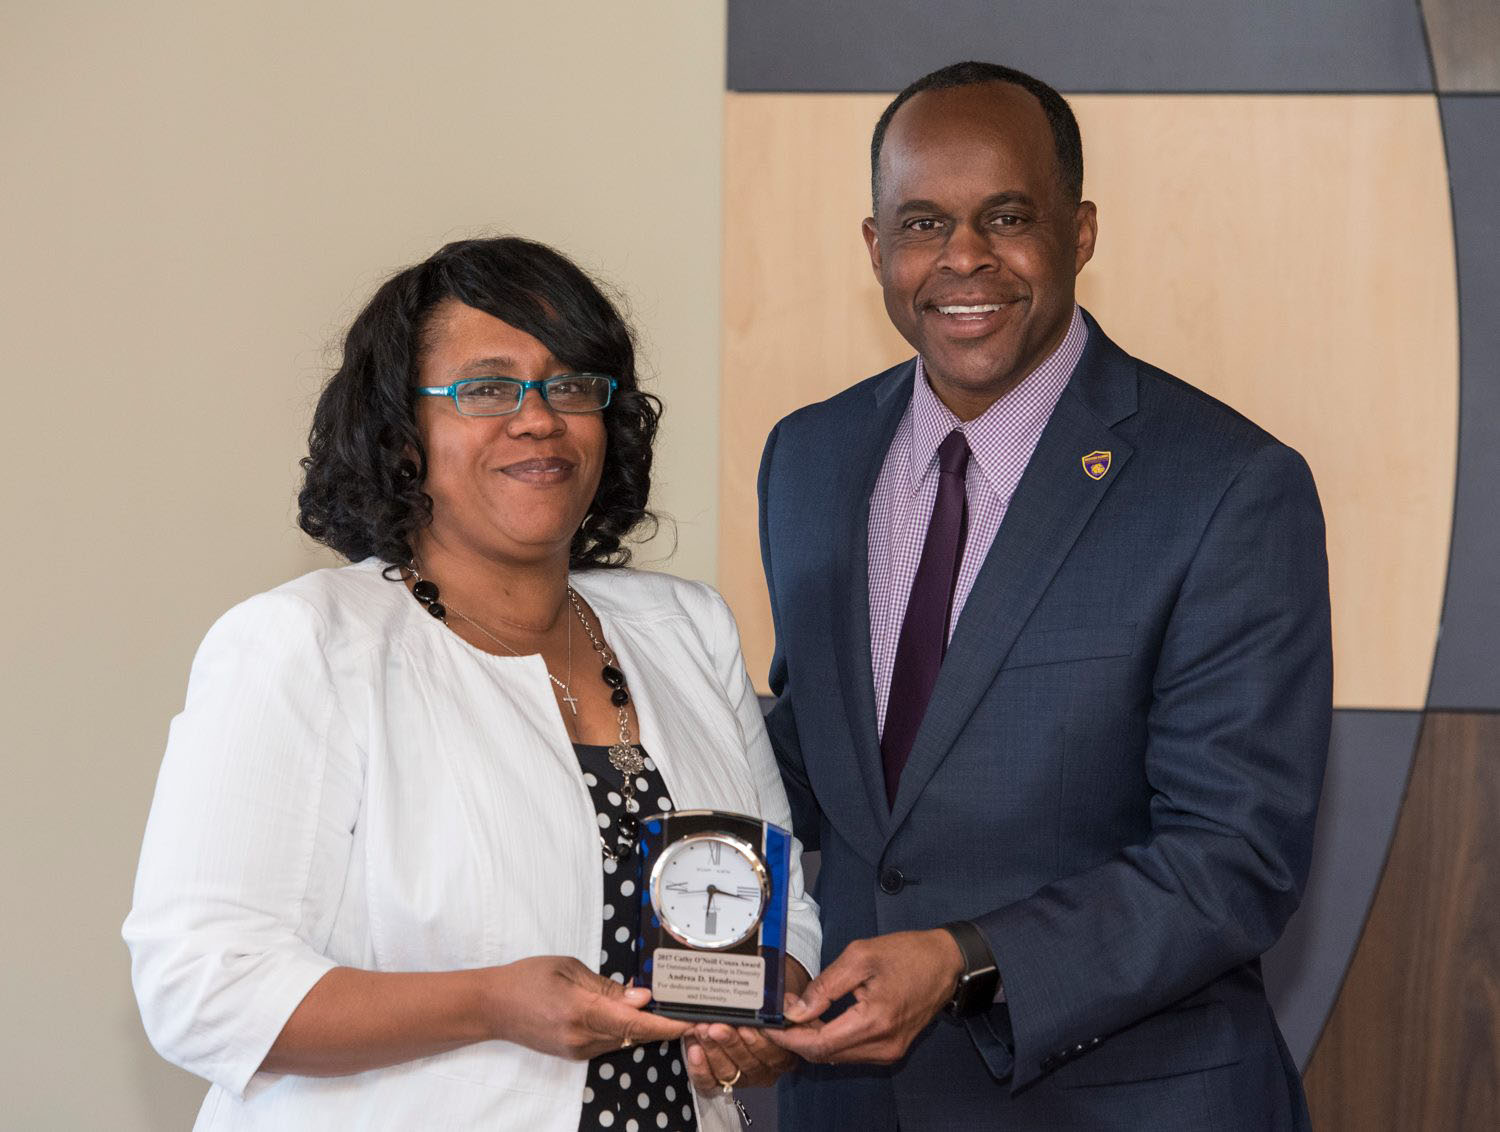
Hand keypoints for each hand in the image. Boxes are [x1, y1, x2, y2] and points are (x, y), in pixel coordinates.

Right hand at [486, 956, 689, 1059]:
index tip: (691, 1021)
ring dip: (644, 1027)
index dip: (667, 1025)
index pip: (635, 1023)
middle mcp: (582, 1038)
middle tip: (689, 1009)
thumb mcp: (569, 968)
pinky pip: (609, 1043)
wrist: (492, 1006)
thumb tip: (642, 997)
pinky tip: (630, 1013)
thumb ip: (607, 986)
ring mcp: (577, 1051)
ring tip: (664, 1006)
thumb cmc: (527, 978)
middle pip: (634, 1035)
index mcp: (582, 1012)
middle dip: (662, 1024)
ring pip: (624, 1040)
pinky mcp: (574, 1055)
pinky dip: (625, 1029)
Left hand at [683, 958, 810, 1093]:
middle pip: (750, 1062)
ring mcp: (743, 1077)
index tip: (746, 1026)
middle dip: (731, 1042)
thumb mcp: (763, 998)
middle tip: (716, 1026)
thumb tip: (778, 998)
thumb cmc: (752, 1003)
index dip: (760, 1040)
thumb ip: (770, 1002)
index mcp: (783, 1048)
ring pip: (729, 1072)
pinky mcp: (720, 1083)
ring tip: (702, 1031)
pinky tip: (694, 1051)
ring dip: (713, 1050)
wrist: (729, 1011)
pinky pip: (709, 1083)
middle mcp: (765, 1067)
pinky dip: (700, 1068)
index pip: (775, 1051)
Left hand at [764, 930, 962, 1063]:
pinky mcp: (891, 1049)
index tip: (770, 1025)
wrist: (945, 962)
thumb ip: (825, 985)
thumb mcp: (860, 956)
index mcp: (875, 1021)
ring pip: (836, 1056)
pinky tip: (821, 1020)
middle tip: (781, 1014)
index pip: (819, 1044)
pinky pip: (851, 1052)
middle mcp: (883, 1045)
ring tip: (798, 1013)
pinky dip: (832, 1039)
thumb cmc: (908, 954)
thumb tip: (795, 1010)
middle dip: (797, 1038)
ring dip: (813, 1039)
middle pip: (825, 1054)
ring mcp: (889, 1051)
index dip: (789, 1038)